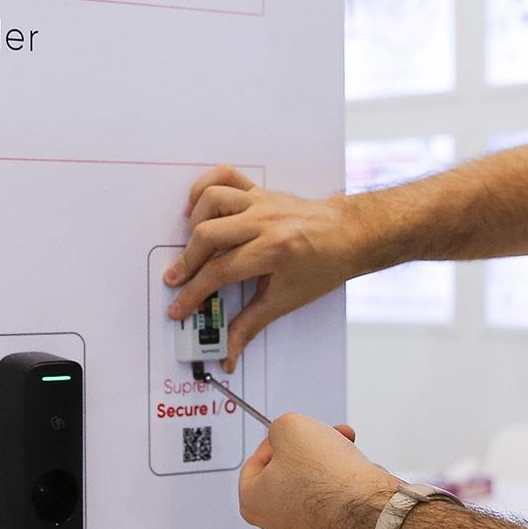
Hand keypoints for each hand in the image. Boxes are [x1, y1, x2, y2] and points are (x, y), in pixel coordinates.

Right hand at [164, 166, 369, 369]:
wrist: (350, 235)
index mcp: (274, 250)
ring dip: (195, 222)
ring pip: (212, 199)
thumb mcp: (288, 299)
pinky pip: (226, 176)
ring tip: (193, 245)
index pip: (221, 271)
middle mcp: (265, 221)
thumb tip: (229, 352)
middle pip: (208, 234)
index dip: (194, 293)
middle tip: (177, 280)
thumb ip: (251, 324)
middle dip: (187, 262)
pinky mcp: (260, 190)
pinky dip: (205, 187)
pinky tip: (199, 208)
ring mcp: (261, 201)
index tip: (178, 308)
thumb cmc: (324, 267)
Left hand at [237, 413, 397, 528]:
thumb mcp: (291, 427)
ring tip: (345, 447)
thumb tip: (286, 434)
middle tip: (322, 435)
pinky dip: (343, 483)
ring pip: (311, 485)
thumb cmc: (325, 475)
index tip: (287, 434)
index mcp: (253, 502)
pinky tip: (356, 470)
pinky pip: (332, 501)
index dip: (272, 442)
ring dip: (328, 462)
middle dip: (307, 449)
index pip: (253, 465)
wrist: (367, 508)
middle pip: (286, 474)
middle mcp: (275, 523)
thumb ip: (280, 427)